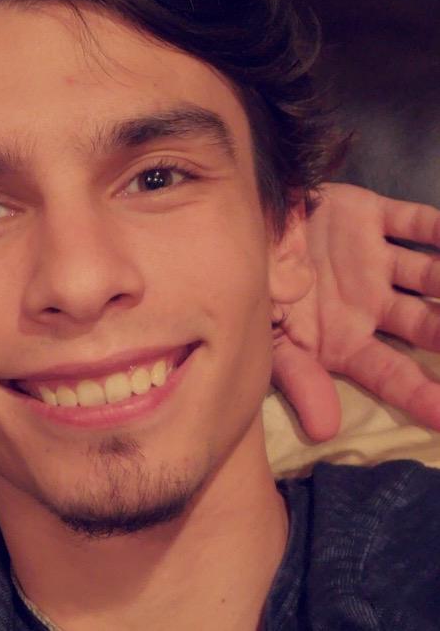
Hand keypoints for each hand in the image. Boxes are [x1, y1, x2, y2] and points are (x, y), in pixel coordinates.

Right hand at [272, 183, 439, 440]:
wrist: (232, 220)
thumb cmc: (248, 282)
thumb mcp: (266, 334)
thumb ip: (298, 376)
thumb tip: (326, 433)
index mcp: (343, 338)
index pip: (392, 374)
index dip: (424, 396)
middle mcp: (367, 304)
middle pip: (427, 327)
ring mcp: (372, 261)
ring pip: (431, 275)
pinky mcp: (369, 217)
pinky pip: (415, 223)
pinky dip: (439, 229)